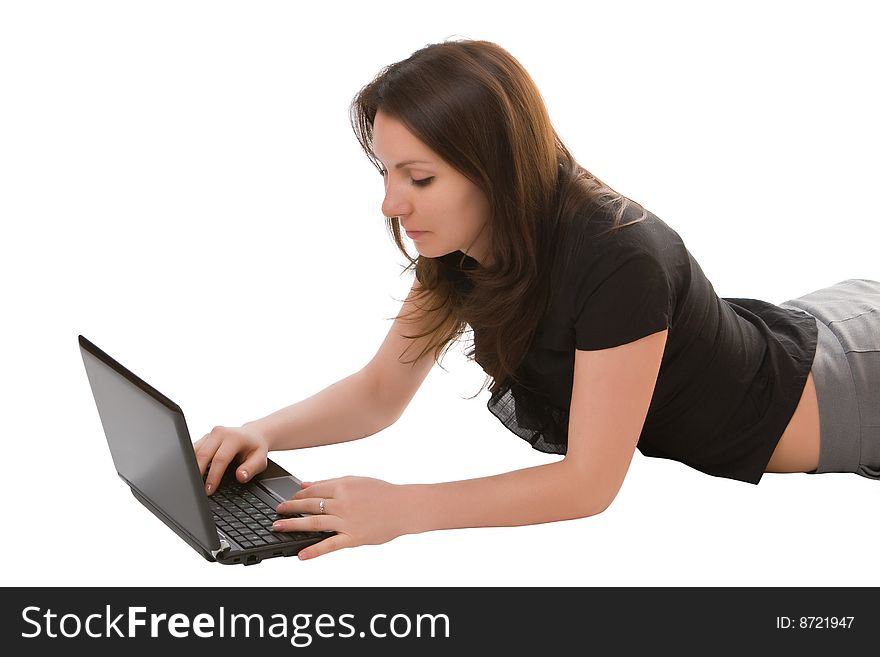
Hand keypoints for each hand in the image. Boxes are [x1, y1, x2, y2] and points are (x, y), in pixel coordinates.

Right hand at [193, 424, 269, 494]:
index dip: (213, 476)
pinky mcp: (204, 438)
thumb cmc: (255, 448)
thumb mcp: (260, 459)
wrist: (253, 435)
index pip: (220, 459)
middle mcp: (220, 433)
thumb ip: (251, 469)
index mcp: (234, 437)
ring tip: (194, 483)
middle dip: (198, 473)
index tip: (209, 490)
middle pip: (203, 454)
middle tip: (198, 490)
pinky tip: (192, 473)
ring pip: (195, 452)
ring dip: (192, 468)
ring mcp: (210, 434)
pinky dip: (191, 462)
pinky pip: (193, 450)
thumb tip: (240, 476)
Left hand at [273, 476, 410, 560]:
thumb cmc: (383, 493)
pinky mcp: (353, 538)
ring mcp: (347, 521)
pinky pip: (330, 545)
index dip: (297, 496)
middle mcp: (342, 503)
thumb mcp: (356, 481)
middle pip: (309, 505)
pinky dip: (314, 550)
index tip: (287, 500)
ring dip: (293, 525)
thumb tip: (306, 485)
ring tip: (278, 527)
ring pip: (314, 524)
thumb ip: (330, 483)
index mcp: (343, 486)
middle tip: (277, 511)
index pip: (313, 490)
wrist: (405, 507)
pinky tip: (301, 554)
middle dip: (290, 508)